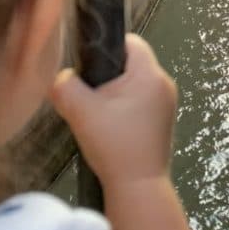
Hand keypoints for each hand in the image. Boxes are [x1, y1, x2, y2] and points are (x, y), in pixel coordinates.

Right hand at [49, 34, 177, 188]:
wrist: (138, 188)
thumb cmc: (114, 146)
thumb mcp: (80, 111)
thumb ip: (65, 85)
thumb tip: (62, 78)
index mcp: (150, 74)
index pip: (130, 41)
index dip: (106, 46)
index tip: (88, 65)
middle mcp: (164, 84)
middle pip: (131, 62)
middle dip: (108, 74)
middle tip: (89, 93)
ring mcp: (167, 103)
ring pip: (134, 83)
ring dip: (115, 93)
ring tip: (98, 113)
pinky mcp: (163, 120)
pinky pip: (141, 101)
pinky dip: (124, 107)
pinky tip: (110, 126)